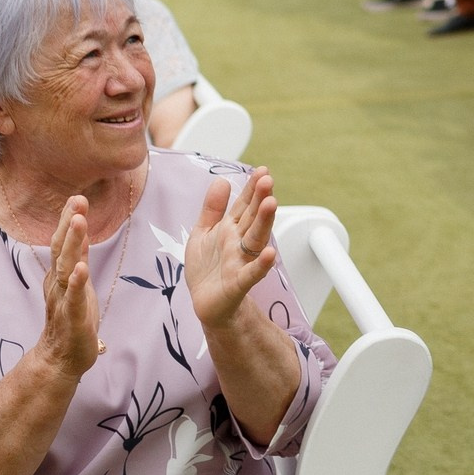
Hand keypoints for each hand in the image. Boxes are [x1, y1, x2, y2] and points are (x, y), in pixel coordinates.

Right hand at [38, 196, 100, 377]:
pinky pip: (74, 298)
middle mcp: (58, 284)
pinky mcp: (73, 319)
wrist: (60, 360)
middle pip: (62, 249)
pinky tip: (80, 268)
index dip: (70, 221)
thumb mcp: (77, 284)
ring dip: (73, 244)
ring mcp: (64, 301)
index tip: (77, 198)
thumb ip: (78, 259)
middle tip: (77, 200)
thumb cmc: (72, 319)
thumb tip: (82, 232)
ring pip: (66, 268)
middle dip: (70, 224)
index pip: (64, 243)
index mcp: (61, 276)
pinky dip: (76, 283)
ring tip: (79, 222)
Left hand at [186, 168, 277, 330]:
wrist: (205, 303)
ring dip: (264, 222)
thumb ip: (213, 208)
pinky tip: (270, 254)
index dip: (252, 189)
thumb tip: (222, 180)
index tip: (262, 171)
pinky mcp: (238, 283)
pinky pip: (251, 273)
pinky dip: (261, 265)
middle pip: (252, 218)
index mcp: (230, 229)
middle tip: (268, 181)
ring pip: (255, 239)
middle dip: (260, 199)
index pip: (244, 205)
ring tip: (271, 204)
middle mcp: (239, 243)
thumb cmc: (207, 268)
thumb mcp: (203, 233)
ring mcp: (240, 262)